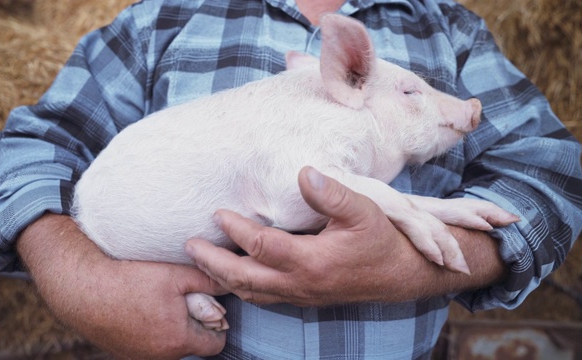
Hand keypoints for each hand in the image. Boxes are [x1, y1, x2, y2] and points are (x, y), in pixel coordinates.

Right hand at [18, 214, 227, 358]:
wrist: (83, 290)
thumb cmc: (130, 281)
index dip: (217, 322)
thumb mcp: (175, 275)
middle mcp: (162, 356)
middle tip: (183, 299)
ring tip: (161, 302)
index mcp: (179, 340)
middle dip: (195, 324)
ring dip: (174, 326)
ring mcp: (143, 357)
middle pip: (194, 345)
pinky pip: (152, 344)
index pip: (216, 343)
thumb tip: (230, 281)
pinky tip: (144, 308)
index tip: (208, 304)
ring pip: (173, 345)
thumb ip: (208, 281)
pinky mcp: (126, 353)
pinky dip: (154, 329)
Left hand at [185, 167, 507, 305]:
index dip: (237, 229)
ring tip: (202, 261)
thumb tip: (304, 172)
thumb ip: (332, 193)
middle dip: (213, 263)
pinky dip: (243, 287)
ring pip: (251, 292)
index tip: (217, 213)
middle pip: (244, 278)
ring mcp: (301, 295)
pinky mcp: (304, 297)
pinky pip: (264, 297)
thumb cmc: (382, 239)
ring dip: (223, 278)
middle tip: (188, 246)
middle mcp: (300, 284)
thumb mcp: (364, 210)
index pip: (261, 247)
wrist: (402, 273)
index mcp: (311, 261)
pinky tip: (234, 275)